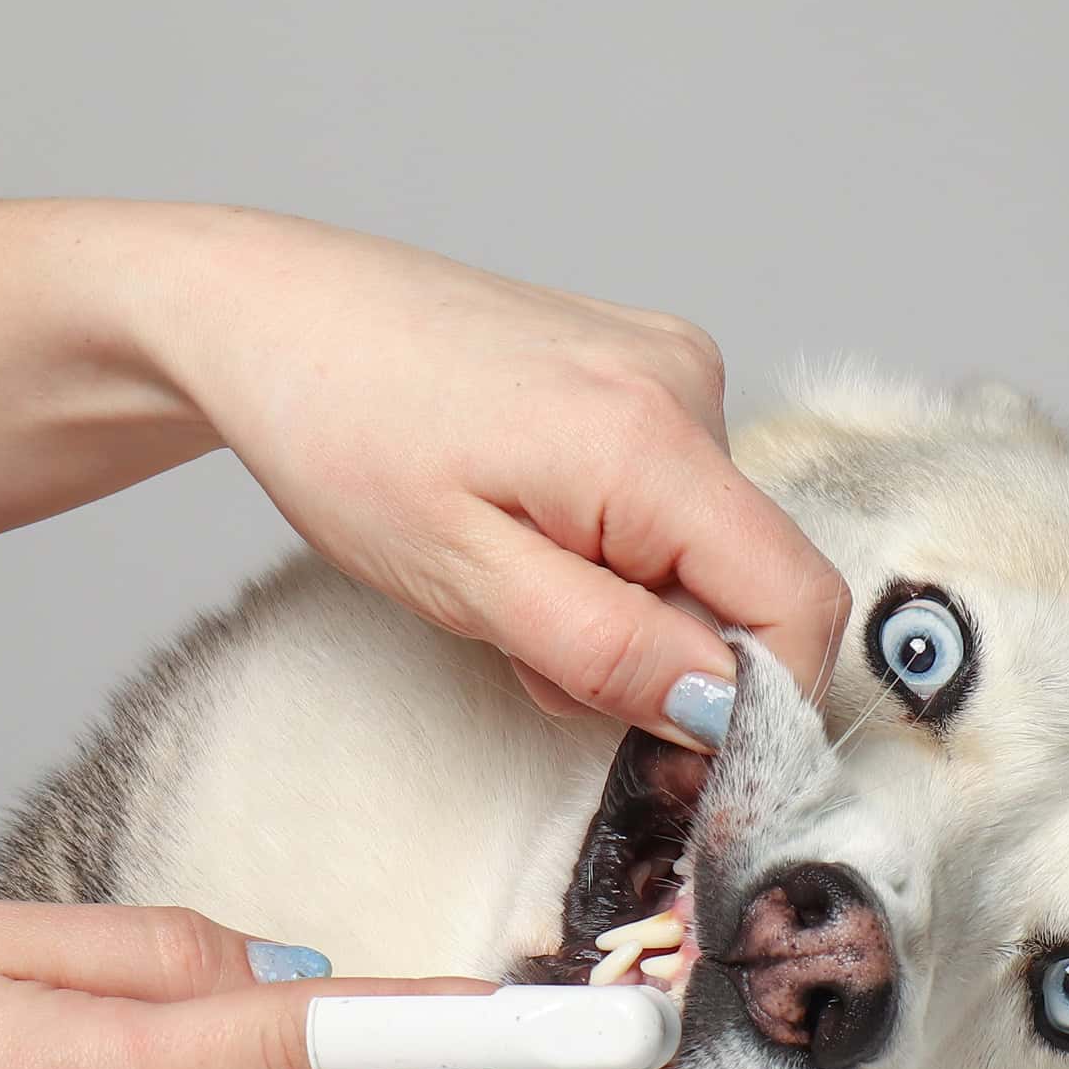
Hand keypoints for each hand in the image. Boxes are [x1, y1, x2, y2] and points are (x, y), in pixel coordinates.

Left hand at [147, 209, 851, 750]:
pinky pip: (668, 498)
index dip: (758, 703)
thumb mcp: (462, 582)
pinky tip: (520, 528)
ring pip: (702, 548)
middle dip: (660, 654)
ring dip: (623, 603)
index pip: (796, 602)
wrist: (272, 313)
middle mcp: (685, 384)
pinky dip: (610, 547)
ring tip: (504, 578)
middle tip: (531, 652)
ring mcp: (669, 365)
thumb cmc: (338, 432)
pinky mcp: (642, 365)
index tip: (676, 756)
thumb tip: (720, 711)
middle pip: (748, 581)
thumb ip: (604, 650)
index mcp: (651, 437)